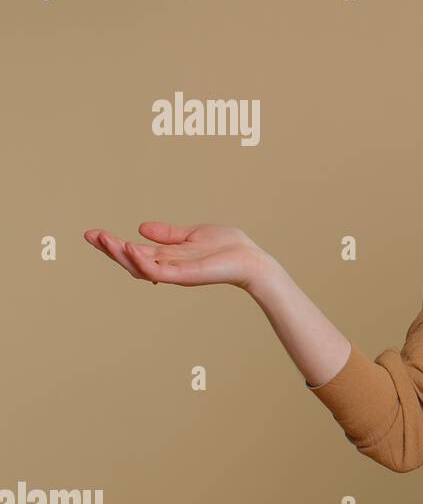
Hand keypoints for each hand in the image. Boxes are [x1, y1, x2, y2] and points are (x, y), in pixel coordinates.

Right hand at [84, 222, 273, 291]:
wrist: (251, 259)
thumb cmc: (228, 247)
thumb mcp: (192, 234)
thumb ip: (168, 234)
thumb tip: (140, 227)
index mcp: (167, 256)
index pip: (134, 252)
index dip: (113, 244)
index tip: (93, 233)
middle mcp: (167, 266)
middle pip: (130, 261)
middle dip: (109, 249)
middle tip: (90, 235)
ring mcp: (174, 272)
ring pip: (139, 267)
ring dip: (119, 254)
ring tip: (104, 239)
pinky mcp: (184, 276)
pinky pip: (157, 271)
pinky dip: (142, 261)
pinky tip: (130, 247)